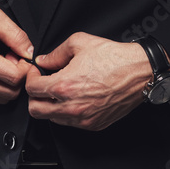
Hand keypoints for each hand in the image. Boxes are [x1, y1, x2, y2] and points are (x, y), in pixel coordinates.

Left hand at [25, 32, 152, 130]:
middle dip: (34, 96)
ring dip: (50, 106)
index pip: (31, 89)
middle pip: (35, 110)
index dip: (30, 78)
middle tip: (41, 85)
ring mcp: (83, 119)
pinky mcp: (94, 125)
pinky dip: (66, 113)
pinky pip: (70, 123)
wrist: (139, 72)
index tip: (35, 73)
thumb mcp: (79, 43)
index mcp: (64, 85)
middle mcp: (71, 106)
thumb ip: (56, 53)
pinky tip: (74, 98)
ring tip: (59, 91)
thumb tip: (44, 61)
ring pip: (52, 119)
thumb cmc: (114, 58)